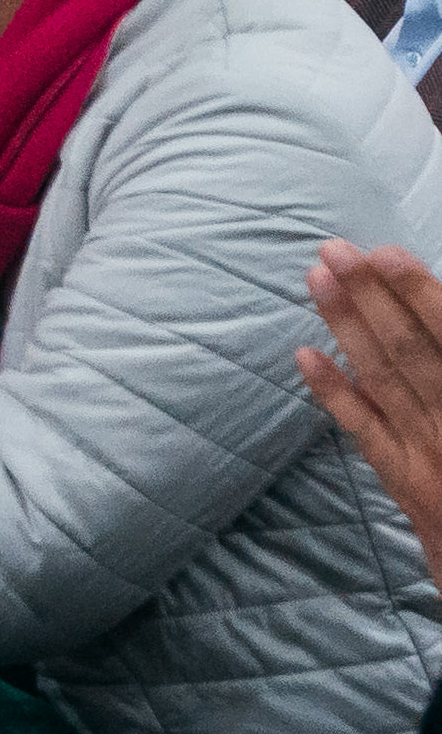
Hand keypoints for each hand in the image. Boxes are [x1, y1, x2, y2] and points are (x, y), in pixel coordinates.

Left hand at [304, 242, 441, 601]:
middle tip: (335, 249)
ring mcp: (433, 458)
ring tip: (316, 278)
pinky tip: (304, 354)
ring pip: (384, 382)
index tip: (385, 252)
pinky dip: (335, 393)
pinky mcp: (409, 484)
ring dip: (348, 327)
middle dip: (372, 297)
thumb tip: (432, 311)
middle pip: (412, 352)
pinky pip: (366, 433)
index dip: (419, 294)